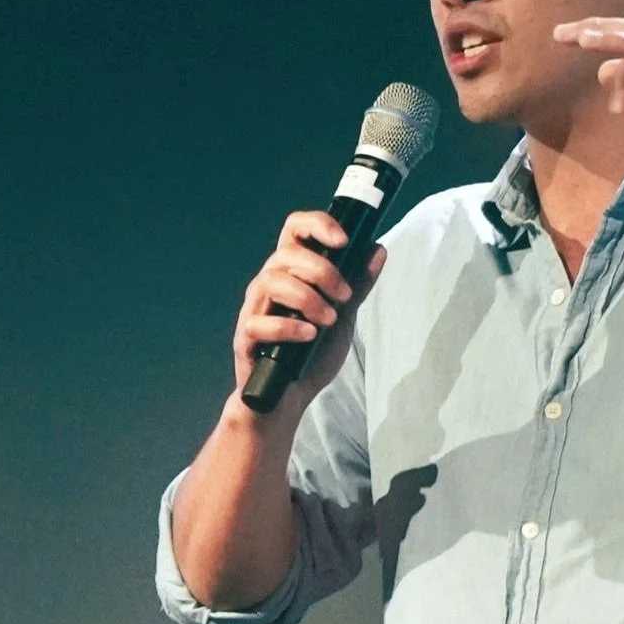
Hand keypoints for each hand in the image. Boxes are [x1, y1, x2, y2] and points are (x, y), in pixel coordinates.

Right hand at [233, 212, 385, 408]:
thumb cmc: (311, 355)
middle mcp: (269, 283)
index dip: (318, 225)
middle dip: (323, 271)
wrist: (289, 399)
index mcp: (291, 272)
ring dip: (308, 299)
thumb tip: (377, 249)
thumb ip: (358, 284)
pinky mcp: (246, 337)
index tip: (344, 241)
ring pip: (272, 282)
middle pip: (287, 254)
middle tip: (345, 296)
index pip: (295, 229)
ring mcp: (255, 309)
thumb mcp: (343, 317)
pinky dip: (288, 327)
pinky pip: (260, 322)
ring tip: (328, 320)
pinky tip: (309, 336)